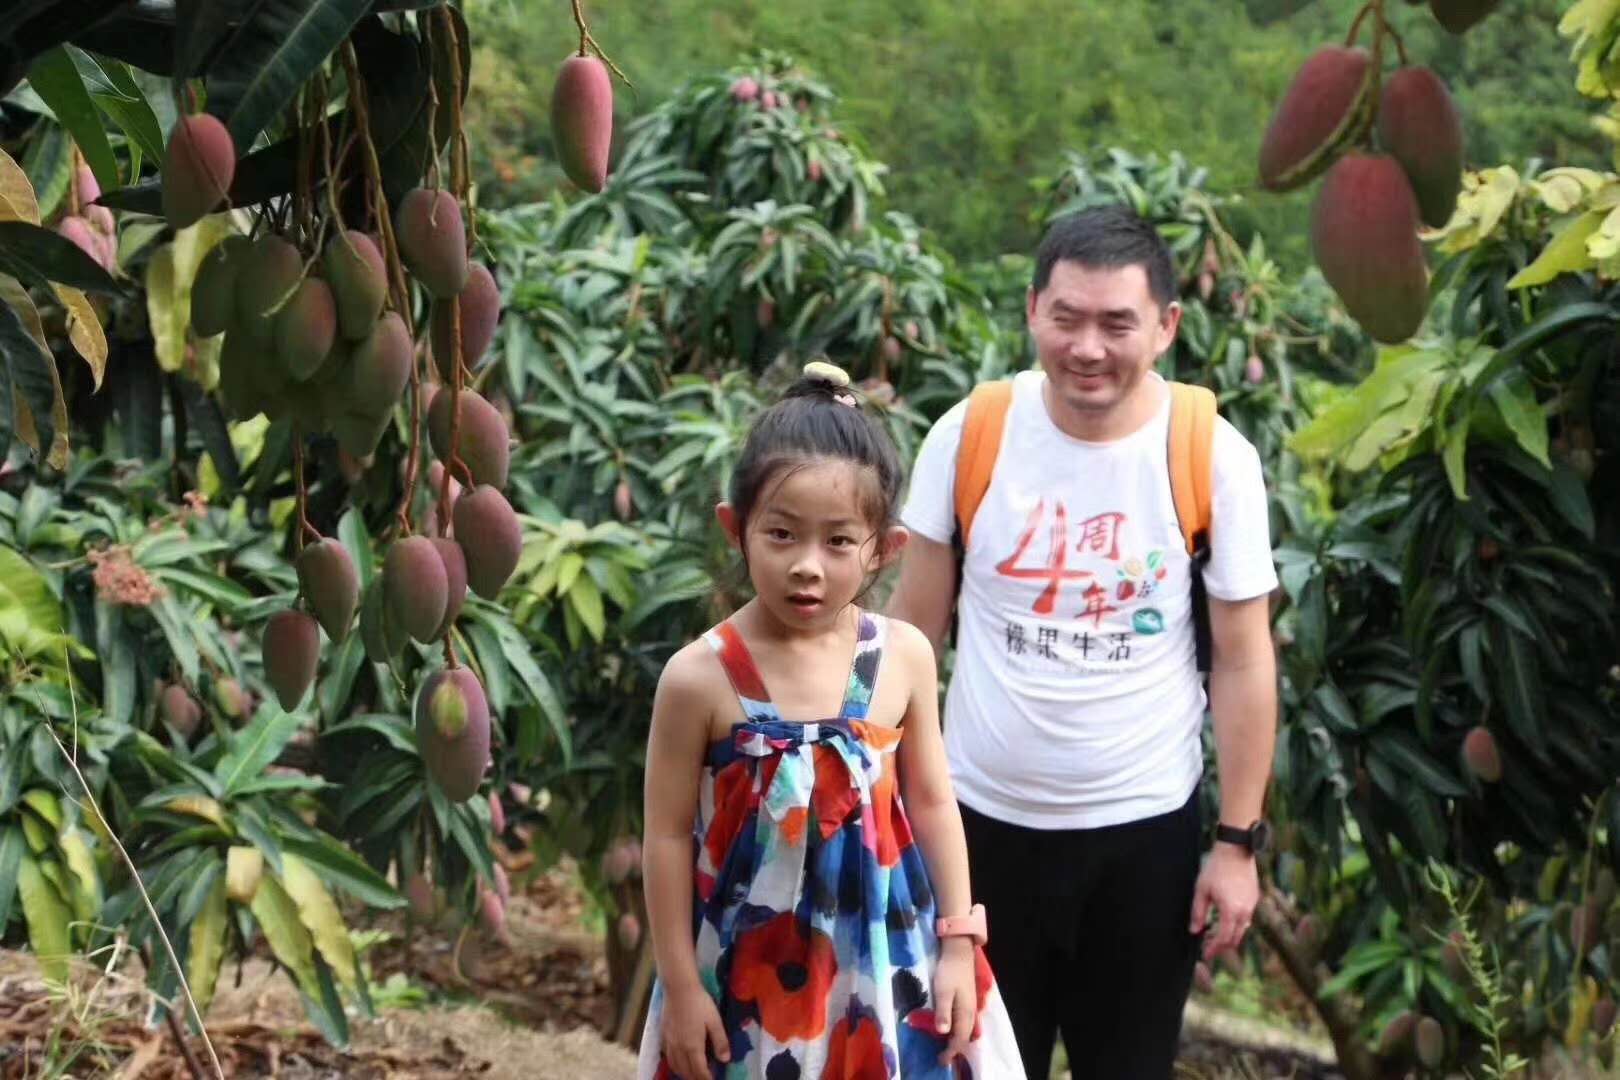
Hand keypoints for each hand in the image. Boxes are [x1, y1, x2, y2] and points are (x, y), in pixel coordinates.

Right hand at [660, 981, 728, 1078]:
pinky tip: (678, 1060)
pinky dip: (674, 1064)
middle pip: (686, 1071)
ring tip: (692, 1074)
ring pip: (675, 1065)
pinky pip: (668, 1056)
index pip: (699, 1070)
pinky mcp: (663, 1035)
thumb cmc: (700, 1003)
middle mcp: (679, 1048)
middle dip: (695, 1078)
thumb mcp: (715, 1021)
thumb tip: (725, 1059)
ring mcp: (669, 1042)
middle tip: (704, 1078)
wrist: (679, 988)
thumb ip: (720, 1041)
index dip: (706, 1078)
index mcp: (693, 1046)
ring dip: (684, 1073)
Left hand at [931, 939, 977, 1065]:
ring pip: (967, 1028)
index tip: (941, 1060)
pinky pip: (965, 1021)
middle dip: (955, 1048)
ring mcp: (970, 1004)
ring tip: (946, 1046)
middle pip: (966, 1036)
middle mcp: (971, 1011)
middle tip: (943, 1057)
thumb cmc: (949, 971)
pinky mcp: (967, 999)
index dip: (951, 1051)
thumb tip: (943, 1032)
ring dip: (958, 1039)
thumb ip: (943, 1012)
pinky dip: (959, 1029)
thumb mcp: (943, 992)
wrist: (958, 952)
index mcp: (966, 1012)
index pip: (960, 1038)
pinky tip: (951, 1027)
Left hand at [1189, 843, 1258, 962]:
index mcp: (1231, 911)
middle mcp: (1245, 911)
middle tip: (1210, 948)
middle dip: (1222, 946)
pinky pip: (1246, 918)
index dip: (1214, 949)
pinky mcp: (1254, 899)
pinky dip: (1236, 925)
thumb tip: (1194, 930)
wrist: (1235, 851)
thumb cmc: (1216, 869)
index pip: (1223, 938)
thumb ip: (1198, 913)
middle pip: (1235, 938)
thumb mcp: (1202, 890)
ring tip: (1216, 935)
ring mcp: (1252, 905)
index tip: (1206, 954)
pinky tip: (1226, 921)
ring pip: (1242, 929)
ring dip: (1230, 936)